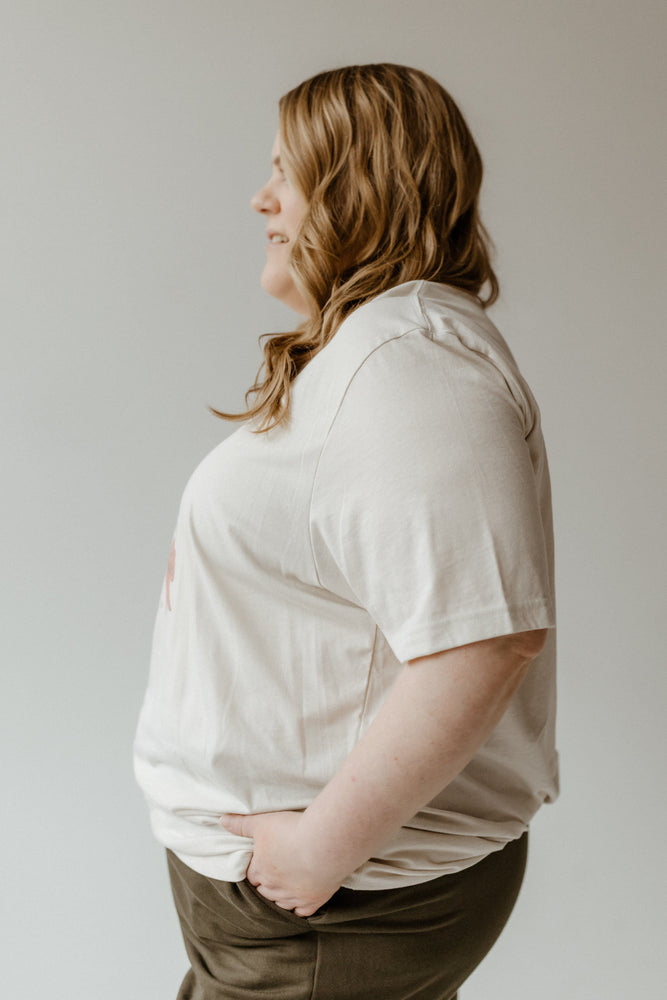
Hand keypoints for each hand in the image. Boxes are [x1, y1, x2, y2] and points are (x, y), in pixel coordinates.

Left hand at [220, 810, 343, 916]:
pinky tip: (301, 903)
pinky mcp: (312, 901)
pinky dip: (299, 909)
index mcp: (261, 870)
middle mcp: (274, 888)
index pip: (251, 876)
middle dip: (266, 885)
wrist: (324, 844)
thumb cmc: (292, 831)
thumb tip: (222, 821)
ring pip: (280, 904)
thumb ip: (242, 824)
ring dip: (280, 897)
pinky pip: (301, 913)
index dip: (255, 870)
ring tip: (286, 887)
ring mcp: (293, 897)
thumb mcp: (263, 822)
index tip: (260, 864)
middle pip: (264, 892)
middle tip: (273, 875)